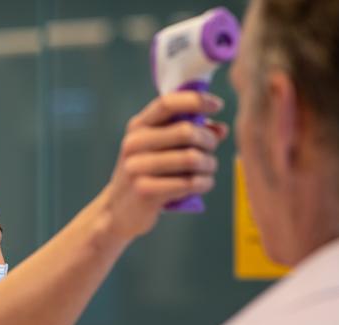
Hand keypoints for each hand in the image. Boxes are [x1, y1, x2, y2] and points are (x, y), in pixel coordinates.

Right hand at [97, 91, 228, 242]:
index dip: (196, 100)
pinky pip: (189, 183)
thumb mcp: (161, 150)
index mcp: (138, 126)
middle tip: (211, 150)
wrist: (118, 211)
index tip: (218, 105)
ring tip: (208, 169)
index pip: (167, 103)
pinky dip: (204, 183)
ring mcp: (137, 167)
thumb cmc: (148, 175)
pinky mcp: (145, 191)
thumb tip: (220, 129)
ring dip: (209, 164)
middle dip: (209, 140)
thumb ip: (188, 135)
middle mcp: (135, 143)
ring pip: (192, 158)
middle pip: (186, 131)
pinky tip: (202, 184)